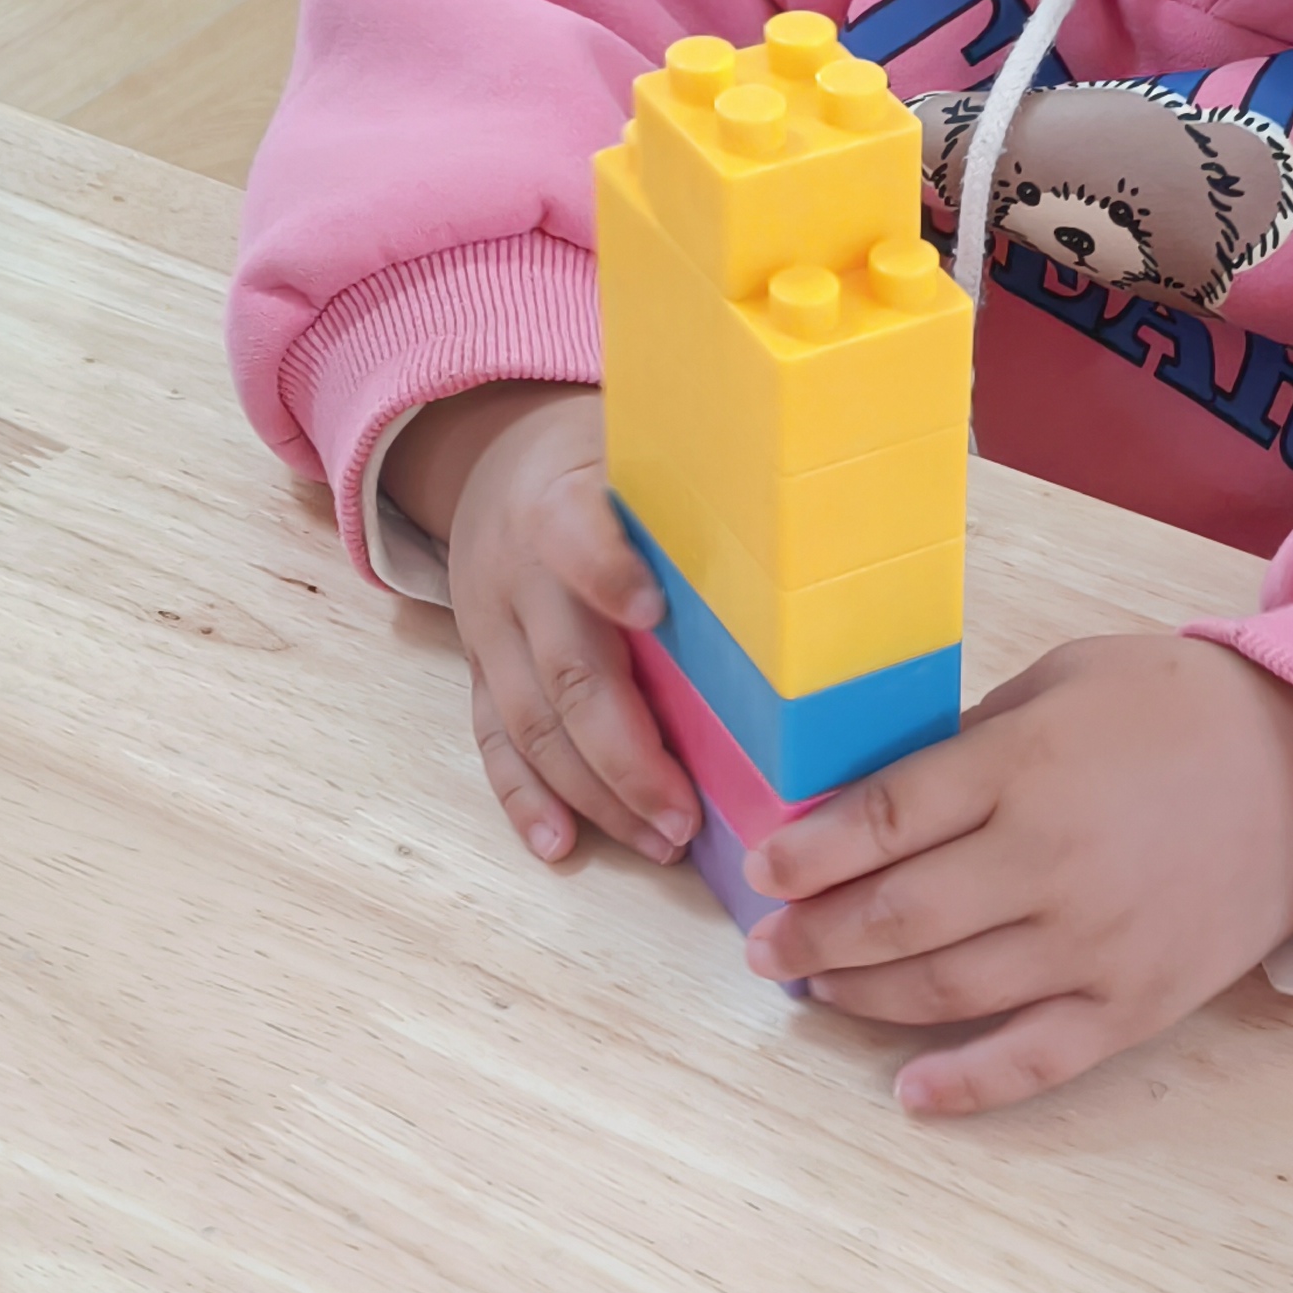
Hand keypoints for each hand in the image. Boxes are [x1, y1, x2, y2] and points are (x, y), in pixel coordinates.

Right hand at [387, 382, 696, 871]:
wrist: (494, 469)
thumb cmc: (602, 465)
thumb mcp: (640, 446)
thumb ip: (696, 484)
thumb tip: (810, 524)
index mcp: (559, 504)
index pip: (576, 536)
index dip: (606, 570)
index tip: (651, 609)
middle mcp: (518, 573)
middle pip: (565, 670)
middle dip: (625, 753)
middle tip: (685, 813)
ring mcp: (493, 631)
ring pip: (532, 724)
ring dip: (593, 793)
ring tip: (659, 840)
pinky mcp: (482, 672)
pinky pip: (495, 741)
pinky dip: (525, 799)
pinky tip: (559, 845)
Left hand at [745, 630, 1292, 1115]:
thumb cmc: (1179, 712)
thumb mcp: (1064, 683)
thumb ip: (971, 740)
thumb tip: (874, 795)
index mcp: (1028, 768)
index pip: (884, 819)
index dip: (808, 853)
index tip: (761, 868)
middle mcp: (1051, 861)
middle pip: (898, 915)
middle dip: (812, 935)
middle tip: (765, 945)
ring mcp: (1095, 941)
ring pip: (946, 989)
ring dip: (862, 995)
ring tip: (816, 986)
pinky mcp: (1136, 1001)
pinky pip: (1037, 1058)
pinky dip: (967, 1083)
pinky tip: (910, 1091)